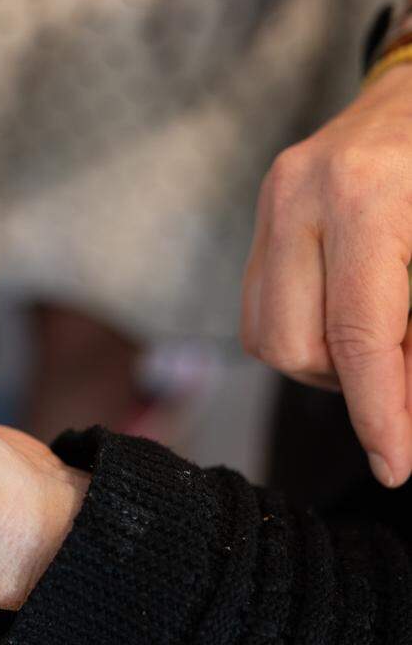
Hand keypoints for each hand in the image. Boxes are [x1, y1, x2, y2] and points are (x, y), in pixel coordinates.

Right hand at [242, 65, 411, 486]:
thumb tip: (405, 395)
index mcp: (370, 197)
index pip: (360, 334)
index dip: (381, 412)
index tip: (396, 463)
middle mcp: (304, 196)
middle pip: (297, 345)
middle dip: (352, 386)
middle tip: (404, 380)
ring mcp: (274, 200)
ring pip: (267, 335)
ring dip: (323, 365)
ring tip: (377, 347)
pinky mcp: (264, 210)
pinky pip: (260, 307)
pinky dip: (304, 334)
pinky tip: (347, 321)